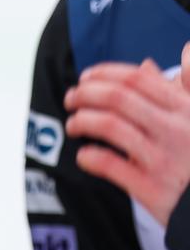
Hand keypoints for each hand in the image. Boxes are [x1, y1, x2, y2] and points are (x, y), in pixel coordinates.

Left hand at [64, 44, 189, 226]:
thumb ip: (181, 89)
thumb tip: (160, 61)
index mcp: (185, 108)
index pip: (137, 79)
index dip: (104, 74)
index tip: (86, 78)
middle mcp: (174, 129)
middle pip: (118, 98)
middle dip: (85, 94)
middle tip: (71, 99)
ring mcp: (162, 159)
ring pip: (110, 126)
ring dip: (82, 121)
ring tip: (74, 125)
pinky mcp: (151, 188)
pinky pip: (108, 164)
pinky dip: (89, 156)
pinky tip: (84, 155)